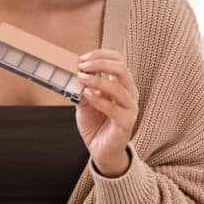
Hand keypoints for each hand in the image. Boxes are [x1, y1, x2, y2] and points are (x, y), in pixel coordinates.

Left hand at [74, 49, 137, 176]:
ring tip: (80, 78)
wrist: (100, 149)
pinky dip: (99, 100)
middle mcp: (129, 93)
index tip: (82, 58)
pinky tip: (86, 96)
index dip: (101, 55)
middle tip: (82, 65)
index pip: (118, 60)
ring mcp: (130, 108)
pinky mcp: (126, 122)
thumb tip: (74, 69)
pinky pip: (114, 108)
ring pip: (118, 87)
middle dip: (100, 63)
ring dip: (97, 80)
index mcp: (121, 84)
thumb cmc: (94, 123)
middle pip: (121, 68)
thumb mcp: (85, 99)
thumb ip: (83, 85)